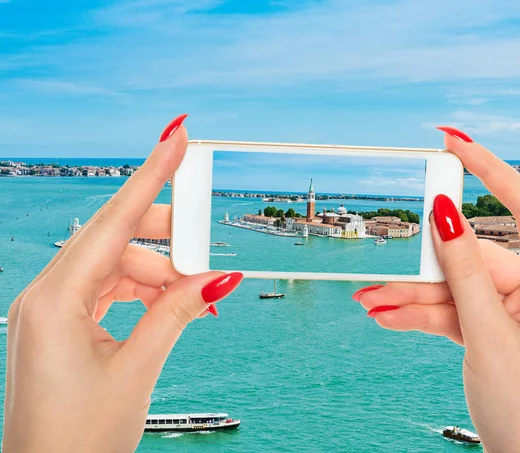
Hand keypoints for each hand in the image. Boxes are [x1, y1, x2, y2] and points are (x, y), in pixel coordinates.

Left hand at [3, 115, 242, 452]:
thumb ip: (179, 312)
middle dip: (167, 239)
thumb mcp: (139, 368)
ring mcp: (55, 306)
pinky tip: (175, 304)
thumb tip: (220, 274)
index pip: (114, 220)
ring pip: (119, 262)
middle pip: (117, 236)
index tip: (177, 137)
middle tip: (207, 252)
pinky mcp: (66, 320)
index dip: (151, 174)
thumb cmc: (80, 437)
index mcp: (55, 299)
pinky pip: (113, 286)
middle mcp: (48, 293)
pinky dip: (147, 290)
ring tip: (197, 294)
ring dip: (162, 272)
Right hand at [355, 130, 519, 452]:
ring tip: (369, 301)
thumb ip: (463, 272)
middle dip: (423, 267)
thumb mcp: (487, 335)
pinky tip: (386, 316)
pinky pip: (452, 310)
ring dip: (412, 295)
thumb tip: (444, 214)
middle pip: (472, 258)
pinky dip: (420, 314)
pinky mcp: (493, 328)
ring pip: (455, 287)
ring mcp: (514, 311)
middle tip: (384, 259)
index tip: (454, 142)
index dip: (489, 170)